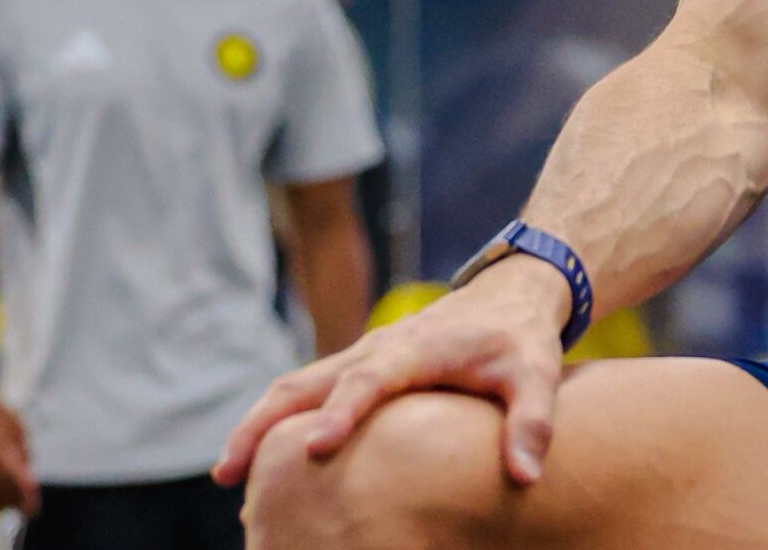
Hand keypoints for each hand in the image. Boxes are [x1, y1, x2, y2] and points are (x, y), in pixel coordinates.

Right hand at [213, 254, 572, 489]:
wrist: (513, 290)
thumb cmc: (521, 337)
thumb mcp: (538, 373)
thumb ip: (532, 421)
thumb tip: (525, 476)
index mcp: (415, 348)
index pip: (369, 379)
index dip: (342, 412)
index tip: (314, 448)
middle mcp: (378, 347)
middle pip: (308, 380)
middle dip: (265, 422)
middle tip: (231, 471)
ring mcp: (364, 353)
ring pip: (298, 383)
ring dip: (260, 422)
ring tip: (229, 473)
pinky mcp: (361, 364)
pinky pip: (310, 387)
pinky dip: (277, 417)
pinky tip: (261, 459)